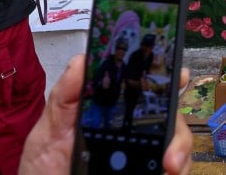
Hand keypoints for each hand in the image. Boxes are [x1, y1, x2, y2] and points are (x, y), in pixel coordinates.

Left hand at [18, 55, 192, 174]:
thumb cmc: (44, 167)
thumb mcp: (48, 131)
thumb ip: (64, 97)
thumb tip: (82, 61)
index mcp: (110, 112)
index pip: (143, 88)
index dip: (165, 77)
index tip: (177, 76)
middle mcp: (131, 130)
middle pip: (169, 115)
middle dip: (177, 124)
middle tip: (170, 142)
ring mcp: (142, 155)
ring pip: (177, 143)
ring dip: (181, 150)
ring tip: (171, 166)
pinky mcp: (148, 171)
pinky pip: (174, 170)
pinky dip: (180, 169)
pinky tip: (170, 174)